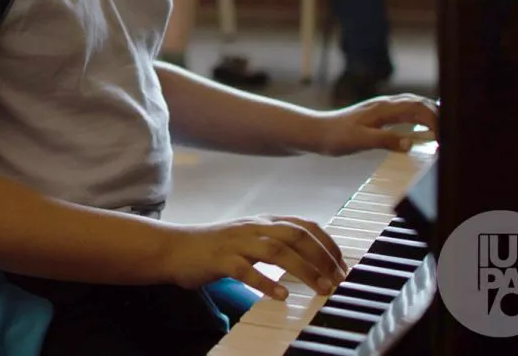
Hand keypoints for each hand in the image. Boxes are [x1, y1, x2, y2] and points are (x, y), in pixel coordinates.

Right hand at [165, 215, 347, 299]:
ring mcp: (236, 242)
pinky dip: (266, 282)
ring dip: (304, 271)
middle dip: (322, 258)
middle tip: (337, 281)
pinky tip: (280, 296)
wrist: (175, 248)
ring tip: (320, 289)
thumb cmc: (215, 248)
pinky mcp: (220, 259)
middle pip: (296, 235)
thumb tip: (310, 258)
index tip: (342, 266)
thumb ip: (276, 244)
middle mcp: (253, 228)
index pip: (304, 225)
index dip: (328, 244)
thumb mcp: (250, 239)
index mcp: (263, 222)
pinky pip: (246, 270)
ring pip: (277, 250)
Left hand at [312, 94, 438, 156]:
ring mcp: (382, 108)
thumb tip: (410, 144)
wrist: (316, 132)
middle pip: (420, 103)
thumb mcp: (360, 141)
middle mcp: (385, 104)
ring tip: (443, 132)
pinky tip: (424, 129)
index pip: (418, 108)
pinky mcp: (379, 114)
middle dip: (438, 116)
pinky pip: (406, 111)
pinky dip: (420, 117)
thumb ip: (385, 140)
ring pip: (414, 105)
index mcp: (383, 108)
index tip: (443, 140)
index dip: (435, 121)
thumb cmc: (335, 137)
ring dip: (430, 114)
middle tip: (449, 137)